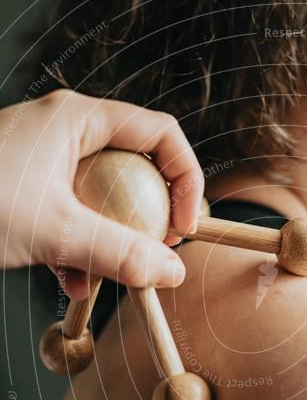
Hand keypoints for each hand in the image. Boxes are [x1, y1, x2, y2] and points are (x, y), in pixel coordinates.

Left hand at [0, 89, 203, 298]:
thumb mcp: (54, 232)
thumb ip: (119, 253)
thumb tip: (171, 271)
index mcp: (78, 120)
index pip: (160, 134)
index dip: (185, 179)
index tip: (183, 226)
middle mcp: (65, 131)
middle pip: (135, 167)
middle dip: (147, 216)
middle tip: (154, 251)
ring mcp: (45, 158)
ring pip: (103, 196)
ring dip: (111, 240)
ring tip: (103, 275)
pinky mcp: (28, 186)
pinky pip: (73, 211)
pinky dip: (79, 246)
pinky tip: (71, 279)